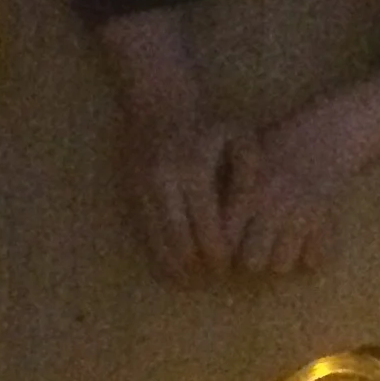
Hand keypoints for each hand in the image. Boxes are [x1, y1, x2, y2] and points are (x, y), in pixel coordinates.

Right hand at [132, 117, 252, 279]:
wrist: (160, 100)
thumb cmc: (209, 124)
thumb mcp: (239, 139)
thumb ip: (249, 176)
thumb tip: (251, 218)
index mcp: (193, 172)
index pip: (206, 227)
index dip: (217, 253)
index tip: (228, 268)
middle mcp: (163, 183)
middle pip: (179, 240)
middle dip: (195, 266)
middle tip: (210, 279)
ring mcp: (141, 188)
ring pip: (156, 240)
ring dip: (173, 265)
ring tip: (189, 280)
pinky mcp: (128, 191)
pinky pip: (142, 231)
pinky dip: (156, 252)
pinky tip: (169, 265)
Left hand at [221, 111, 348, 277]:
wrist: (330, 131)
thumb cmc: (281, 140)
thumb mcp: (244, 152)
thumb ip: (224, 181)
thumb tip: (200, 211)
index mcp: (249, 190)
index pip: (225, 239)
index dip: (222, 248)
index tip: (222, 247)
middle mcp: (272, 208)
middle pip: (252, 261)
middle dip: (249, 260)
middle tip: (251, 251)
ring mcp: (301, 217)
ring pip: (281, 265)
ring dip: (277, 260)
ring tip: (276, 248)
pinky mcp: (326, 222)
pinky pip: (314, 259)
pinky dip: (309, 257)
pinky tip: (304, 245)